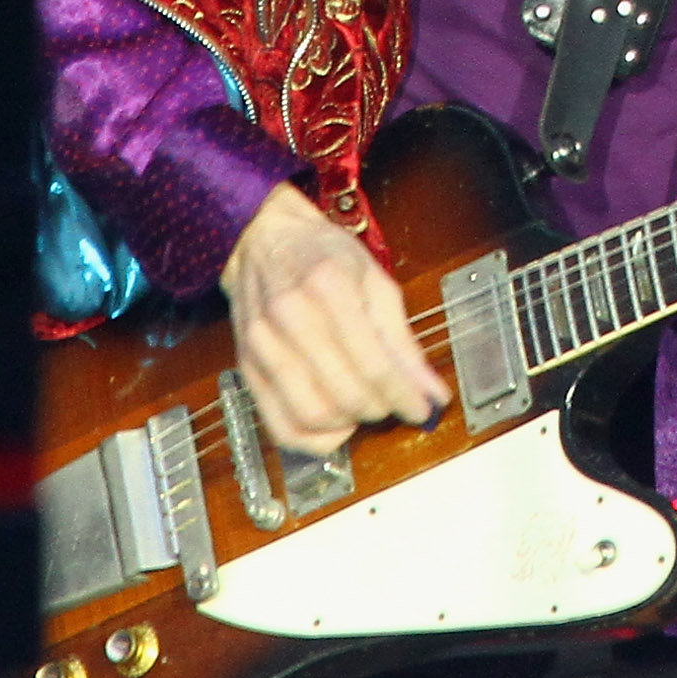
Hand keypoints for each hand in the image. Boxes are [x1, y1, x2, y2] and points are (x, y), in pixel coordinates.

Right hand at [220, 182, 449, 456]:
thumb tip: (430, 389)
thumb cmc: (321, 254)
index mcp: (328, 287)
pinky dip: (314, 438)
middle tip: (398, 404)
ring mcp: (261, 347)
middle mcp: (289, 318)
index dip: (404, 394)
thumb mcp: (375, 279)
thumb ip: (402, 338)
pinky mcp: (246, 369)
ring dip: (349, 424)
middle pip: (344, 393)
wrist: (262, 239)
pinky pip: (279, 425)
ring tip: (367, 407)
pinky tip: (336, 424)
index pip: (373, 362)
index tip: (423, 407)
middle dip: (381, 409)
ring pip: (311, 415)